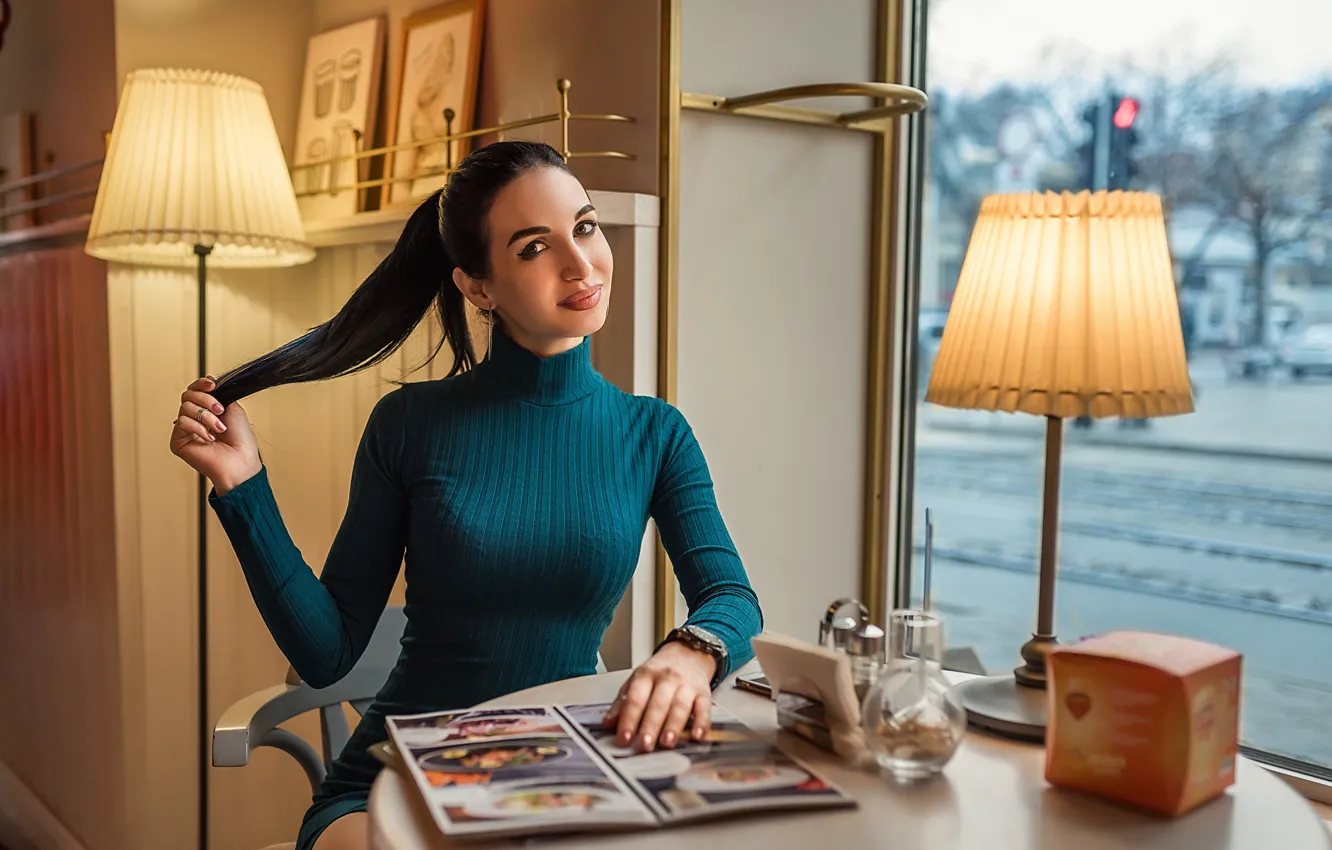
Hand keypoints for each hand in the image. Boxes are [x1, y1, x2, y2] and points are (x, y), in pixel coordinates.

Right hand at [169, 376, 261, 494]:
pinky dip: (198, 428)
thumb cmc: (240, 439)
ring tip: (219, 429)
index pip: (195, 390)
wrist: (240, 460)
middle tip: (220, 410)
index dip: (201, 384)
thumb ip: (219, 394)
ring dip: (206, 417)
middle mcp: (194, 418)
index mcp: (206, 409)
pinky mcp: (177, 441)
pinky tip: (209, 438)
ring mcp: (185, 429)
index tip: (212, 385)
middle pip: (188, 395)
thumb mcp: (232, 408)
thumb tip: (208, 381)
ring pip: (185, 408)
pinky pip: (182, 422)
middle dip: (206, 400)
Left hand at [603, 641, 715, 752]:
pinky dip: (702, 724)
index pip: (635, 698)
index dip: (629, 719)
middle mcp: (667, 678)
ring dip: (673, 726)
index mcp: (646, 675)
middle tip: (645, 745)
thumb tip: (607, 723)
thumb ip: (622, 702)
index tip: (624, 738)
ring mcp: (687, 685)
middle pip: (658, 703)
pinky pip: (704, 708)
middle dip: (651, 726)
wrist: (688, 653)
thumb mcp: (637, 680)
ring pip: (680, 706)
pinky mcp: (704, 693)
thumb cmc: (660, 671)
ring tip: (666, 742)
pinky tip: (697, 736)